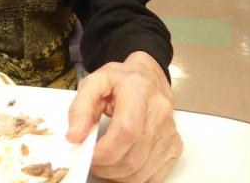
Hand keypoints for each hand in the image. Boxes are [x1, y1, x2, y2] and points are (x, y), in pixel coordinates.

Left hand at [67, 52, 182, 181]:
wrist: (147, 76)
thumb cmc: (119, 80)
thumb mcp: (92, 83)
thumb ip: (79, 108)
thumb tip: (74, 137)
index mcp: (137, 90)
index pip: (126, 130)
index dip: (105, 150)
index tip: (88, 155)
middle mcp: (159, 111)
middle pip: (134, 156)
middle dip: (107, 167)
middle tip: (92, 162)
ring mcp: (170, 131)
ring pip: (144, 170)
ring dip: (118, 176)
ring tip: (104, 165)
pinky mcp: (175, 145)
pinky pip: (155, 175)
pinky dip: (134, 178)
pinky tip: (121, 168)